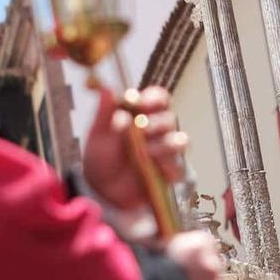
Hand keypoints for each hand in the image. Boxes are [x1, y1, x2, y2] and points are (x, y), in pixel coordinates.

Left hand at [82, 84, 189, 212]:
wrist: (101, 191)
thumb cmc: (101, 159)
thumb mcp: (98, 135)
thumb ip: (105, 113)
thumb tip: (106, 88)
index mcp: (143, 115)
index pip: (159, 99)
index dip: (153, 99)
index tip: (140, 104)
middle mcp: (158, 131)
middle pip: (170, 118)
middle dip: (155, 124)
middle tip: (140, 130)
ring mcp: (167, 152)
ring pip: (181, 140)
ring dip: (164, 145)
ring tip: (145, 153)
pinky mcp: (171, 172)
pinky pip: (180, 167)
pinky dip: (168, 167)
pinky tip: (155, 169)